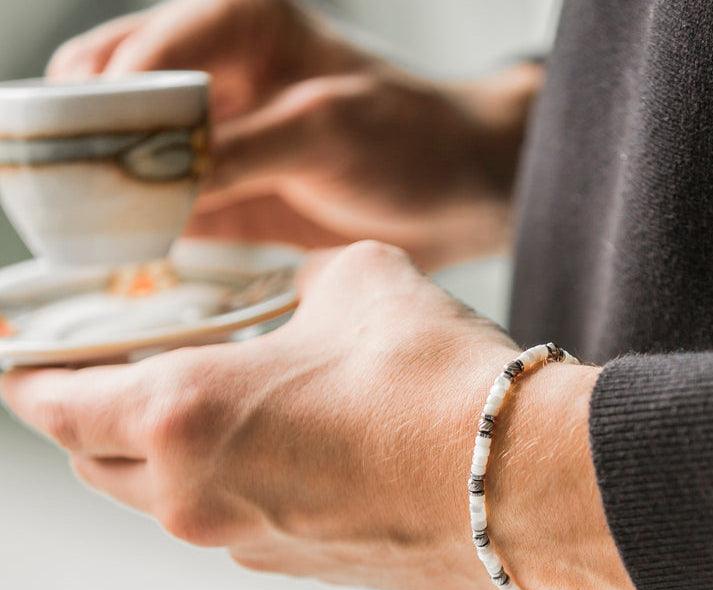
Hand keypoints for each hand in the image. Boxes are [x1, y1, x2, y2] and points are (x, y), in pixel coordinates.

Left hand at [0, 242, 633, 589]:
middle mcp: (196, 499)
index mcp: (181, 418)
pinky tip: (295, 452)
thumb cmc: (436, 377)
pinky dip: (237, 486)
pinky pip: (239, 524)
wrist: (526, 482)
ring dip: (168, 455)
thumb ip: (296, 289)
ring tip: (218, 408)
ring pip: (167, 500)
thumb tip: (299, 301)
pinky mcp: (304, 571)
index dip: (25, 374)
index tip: (20, 358)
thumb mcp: (354, 285)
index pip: (50, 402)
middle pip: (94, 461)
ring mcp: (250, 548)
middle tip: (115, 373)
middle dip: (89, 417)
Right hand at [49, 0, 541, 269]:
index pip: (134, 57)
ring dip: (100, 191)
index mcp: (234, 25)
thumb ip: (239, 152)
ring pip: (122, 153)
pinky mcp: (224, 193)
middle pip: (106, 98)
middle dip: (81, 147)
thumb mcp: (326, 132)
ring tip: (85, 235)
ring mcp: (214, 137)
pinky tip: (126, 257)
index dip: (99, 109)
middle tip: (70, 205)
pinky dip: (138, 229)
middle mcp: (211, 73)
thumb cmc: (411, 139)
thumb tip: (152, 182)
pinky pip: (160, 206)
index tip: (83, 167)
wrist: (457, 193)